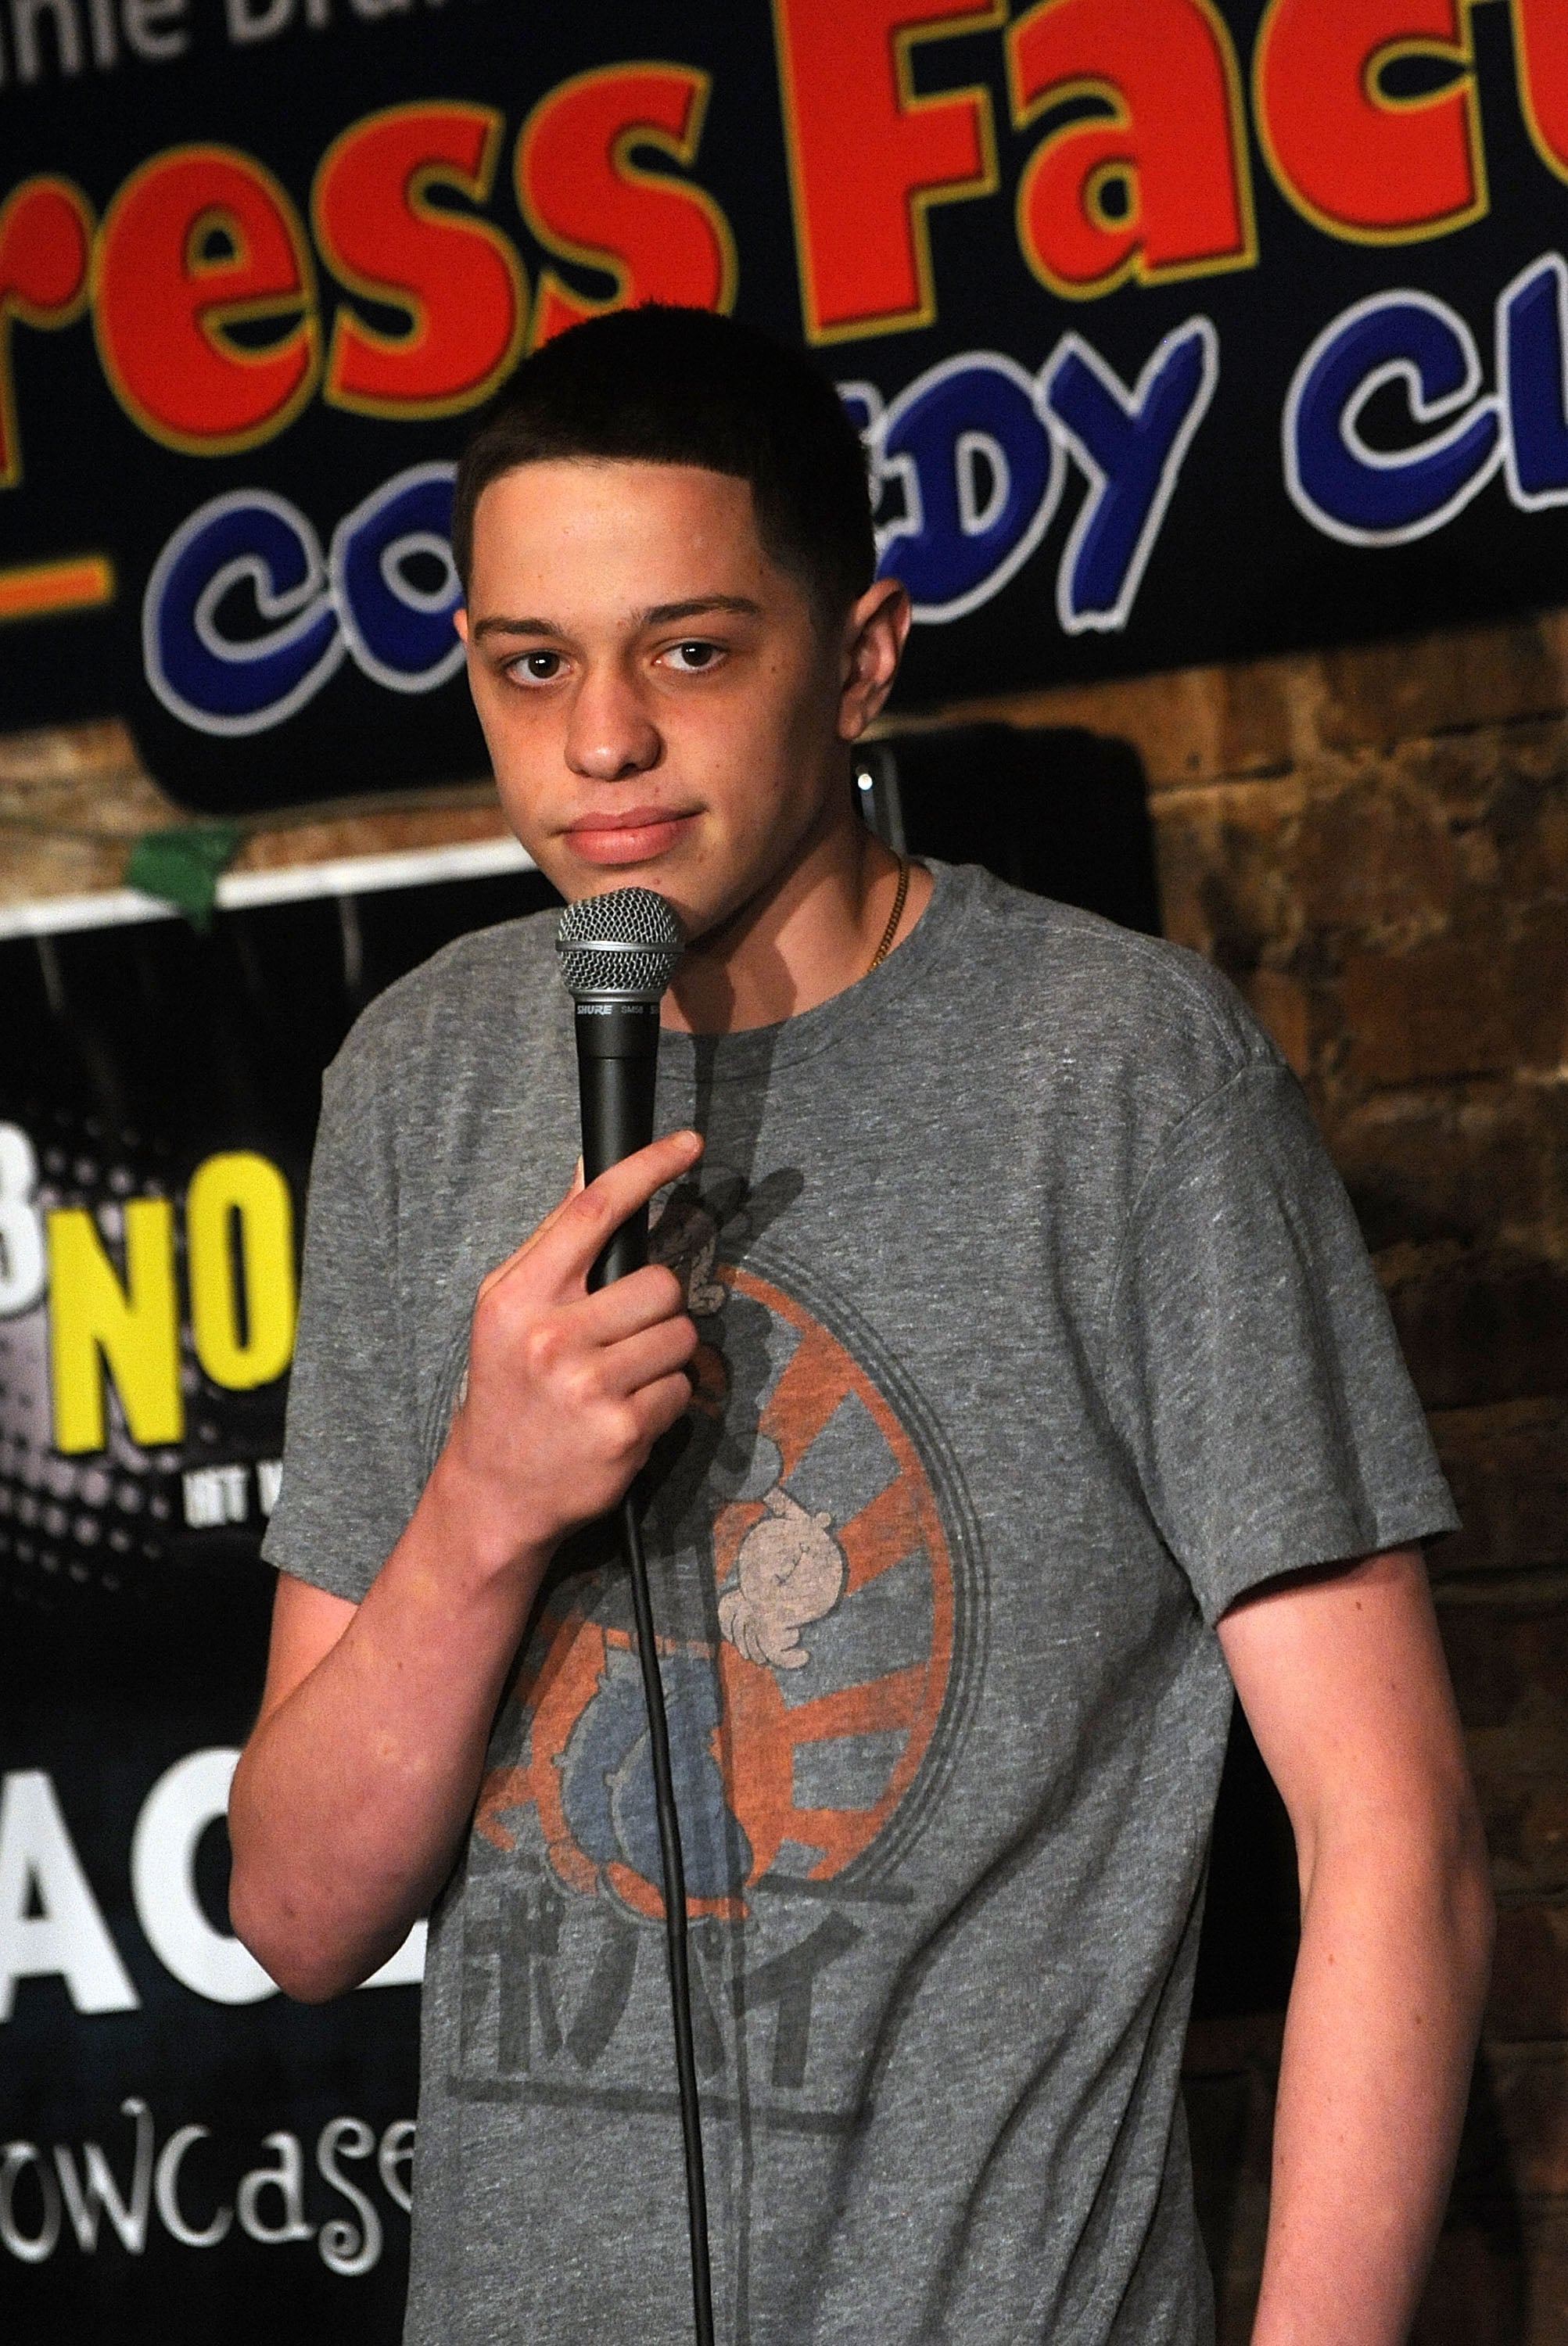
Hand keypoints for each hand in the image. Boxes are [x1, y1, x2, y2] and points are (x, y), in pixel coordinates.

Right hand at [432, 1129, 703, 1575]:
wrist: (495, 1490)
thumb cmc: (508, 1389)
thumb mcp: (508, 1309)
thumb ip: (555, 1243)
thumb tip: (590, 1168)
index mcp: (518, 1295)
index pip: (593, 1209)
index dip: (647, 1168)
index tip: (688, 1143)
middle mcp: (551, 1336)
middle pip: (660, 1284)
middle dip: (656, 1307)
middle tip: (623, 1335)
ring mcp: (589, 1386)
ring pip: (680, 1337)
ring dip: (663, 1356)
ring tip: (620, 1378)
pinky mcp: (623, 1431)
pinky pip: (682, 1390)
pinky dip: (664, 1400)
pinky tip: (623, 1414)